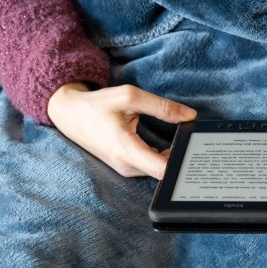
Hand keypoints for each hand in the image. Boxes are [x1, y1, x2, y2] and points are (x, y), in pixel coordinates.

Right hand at [47, 82, 196, 178]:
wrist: (71, 116)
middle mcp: (127, 165)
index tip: (194, 152)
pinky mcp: (127, 166)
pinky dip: (163, 158)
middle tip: (195, 142)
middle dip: (181, 158)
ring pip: (159, 169)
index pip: (162, 170)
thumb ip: (162, 106)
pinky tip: (173, 145)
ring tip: (185, 141)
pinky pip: (151, 167)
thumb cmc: (97, 106)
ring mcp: (126, 168)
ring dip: (173, 157)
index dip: (181, 163)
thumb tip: (189, 115)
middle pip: (164, 170)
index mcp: (126, 150)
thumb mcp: (129, 97)